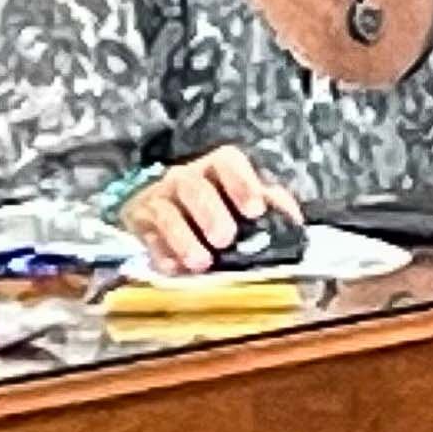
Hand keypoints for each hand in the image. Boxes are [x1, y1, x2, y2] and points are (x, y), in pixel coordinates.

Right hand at [120, 146, 299, 275]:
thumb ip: (273, 205)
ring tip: (201, 262)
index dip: (242, 184)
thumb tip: (293, 222)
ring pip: (165, 211)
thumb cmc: (222, 205)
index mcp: (217, 168)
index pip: (227, 162)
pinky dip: (161, 254)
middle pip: (192, 185)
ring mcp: (159, 199)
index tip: (255, 210)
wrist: (169, 211)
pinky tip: (175, 269)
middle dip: (210, 212)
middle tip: (225, 238)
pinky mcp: (140, 224)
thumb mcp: (250, 199)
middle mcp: (184, 178)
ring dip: (183, 238)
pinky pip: (147, 238)